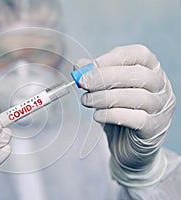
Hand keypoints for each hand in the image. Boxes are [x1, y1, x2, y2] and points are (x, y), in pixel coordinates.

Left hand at [77, 44, 175, 186]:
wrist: (127, 146)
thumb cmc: (118, 112)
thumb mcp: (105, 91)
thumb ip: (94, 76)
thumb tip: (79, 65)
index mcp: (151, 70)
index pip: (140, 54)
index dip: (114, 57)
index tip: (91, 65)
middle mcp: (161, 87)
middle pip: (138, 74)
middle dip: (106, 77)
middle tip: (83, 82)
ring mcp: (161, 108)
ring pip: (137, 96)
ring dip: (105, 97)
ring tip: (86, 100)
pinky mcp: (154, 129)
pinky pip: (135, 119)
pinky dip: (112, 115)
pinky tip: (97, 115)